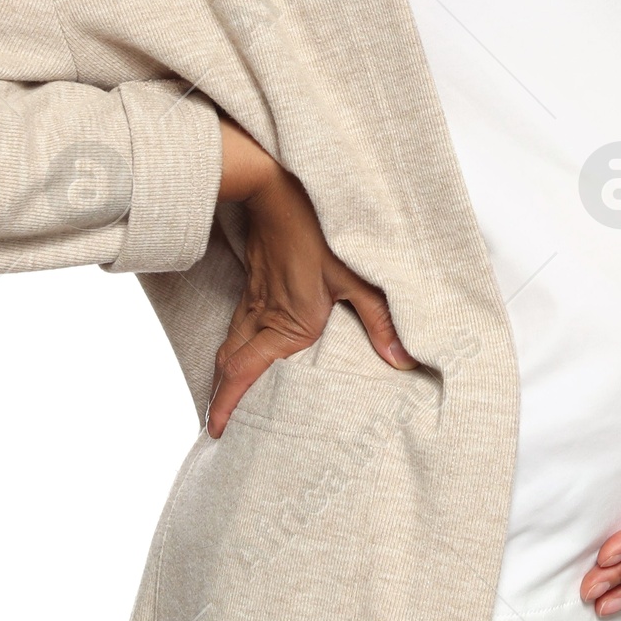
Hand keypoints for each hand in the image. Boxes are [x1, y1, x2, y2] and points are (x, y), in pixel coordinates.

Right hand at [206, 116, 415, 436]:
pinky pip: (236, 325)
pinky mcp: (254, 283)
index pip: (246, 373)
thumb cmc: (319, 232)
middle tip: (217, 426)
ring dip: (224, 376)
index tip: (218, 430)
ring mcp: (254, 299)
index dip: (229, 404)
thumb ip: (380, 321)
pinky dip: (232, 349)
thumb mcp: (358, 277)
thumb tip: (403, 360)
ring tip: (223, 398)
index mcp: (288, 324)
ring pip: (229, 346)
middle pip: (230, 366)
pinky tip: (240, 351)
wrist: (277, 190)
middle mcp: (264, 317)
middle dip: (221, 399)